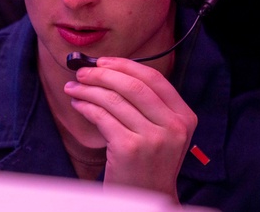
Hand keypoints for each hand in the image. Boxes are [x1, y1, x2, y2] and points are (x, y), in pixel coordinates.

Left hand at [63, 56, 197, 202]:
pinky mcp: (129, 149)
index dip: (125, 65)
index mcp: (184, 117)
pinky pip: (102, 116)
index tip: (104, 61)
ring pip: (113, 99)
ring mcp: (152, 138)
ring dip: (88, 89)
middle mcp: (173, 126)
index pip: (154, 79)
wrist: (147, 199)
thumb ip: (149, 104)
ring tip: (74, 87)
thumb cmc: (149, 163)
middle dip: (102, 74)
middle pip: (133, 85)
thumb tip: (112, 70)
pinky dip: (86, 106)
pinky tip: (78, 104)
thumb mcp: (163, 132)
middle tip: (83, 71)